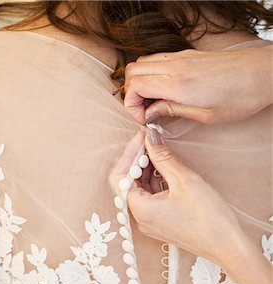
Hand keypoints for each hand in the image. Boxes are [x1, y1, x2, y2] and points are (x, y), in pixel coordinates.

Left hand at [111, 128, 243, 267]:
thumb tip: (150, 137)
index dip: (129, 154)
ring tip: (160, 152)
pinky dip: (154, 182)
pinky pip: (149, 198)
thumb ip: (163, 157)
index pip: (120, 177)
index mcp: (140, 210)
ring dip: (146, 170)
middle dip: (136, 160)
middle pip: (126, 183)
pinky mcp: (159, 223)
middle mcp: (139, 219)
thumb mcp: (184, 180)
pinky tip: (165, 168)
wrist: (227, 246)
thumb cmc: (208, 217)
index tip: (143, 137)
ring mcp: (149, 222)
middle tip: (151, 141)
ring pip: (139, 190)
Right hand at [124, 46, 272, 123]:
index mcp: (179, 83)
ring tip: (154, 103)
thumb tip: (150, 113)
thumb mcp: (205, 115)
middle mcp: (176, 66)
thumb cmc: (240, 97)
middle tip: (145, 112)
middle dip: (132, 94)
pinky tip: (164, 92)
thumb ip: (172, 110)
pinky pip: (158, 61)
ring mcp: (181, 57)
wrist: (263, 73)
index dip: (131, 105)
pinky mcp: (188, 56)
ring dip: (140, 83)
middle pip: (133, 71)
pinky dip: (152, 75)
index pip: (135, 85)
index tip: (143, 119)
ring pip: (143, 63)